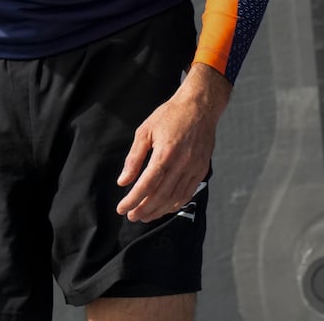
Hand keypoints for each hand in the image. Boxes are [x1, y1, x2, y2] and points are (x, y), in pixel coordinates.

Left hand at [114, 62, 230, 222]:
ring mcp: (194, 168)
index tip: (121, 209)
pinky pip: (188, 193)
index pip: (146, 184)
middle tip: (131, 217)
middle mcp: (182, 164)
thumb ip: (134, 158)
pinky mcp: (201, 170)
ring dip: (159, 210)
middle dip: (144, 209)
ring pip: (175, 198)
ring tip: (144, 216)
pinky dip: (175, 204)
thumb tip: (123, 181)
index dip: (133, 199)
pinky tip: (164, 208)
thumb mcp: (145, 131)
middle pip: (161, 195)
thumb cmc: (170, 116)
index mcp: (165, 153)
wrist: (199, 107)